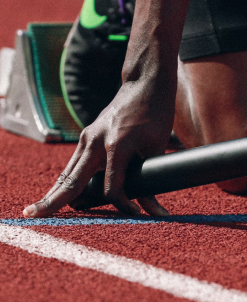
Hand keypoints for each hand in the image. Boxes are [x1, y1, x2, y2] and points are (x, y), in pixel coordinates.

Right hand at [23, 79, 174, 217]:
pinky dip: (67, 180)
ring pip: (68, 172)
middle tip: (34, 217)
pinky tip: (58, 193)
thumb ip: (150, 177)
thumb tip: (152, 208)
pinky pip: (74, 163)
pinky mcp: (88, 135)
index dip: (124, 205)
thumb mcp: (157, 147)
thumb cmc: (156, 114)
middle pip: (72, 180)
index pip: (111, 188)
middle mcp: (96, 141)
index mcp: (116, 145)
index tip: (138, 214)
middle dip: (54, 201)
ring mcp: (88, 137)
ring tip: (39, 211)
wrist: (145, 84)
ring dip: (55, 192)